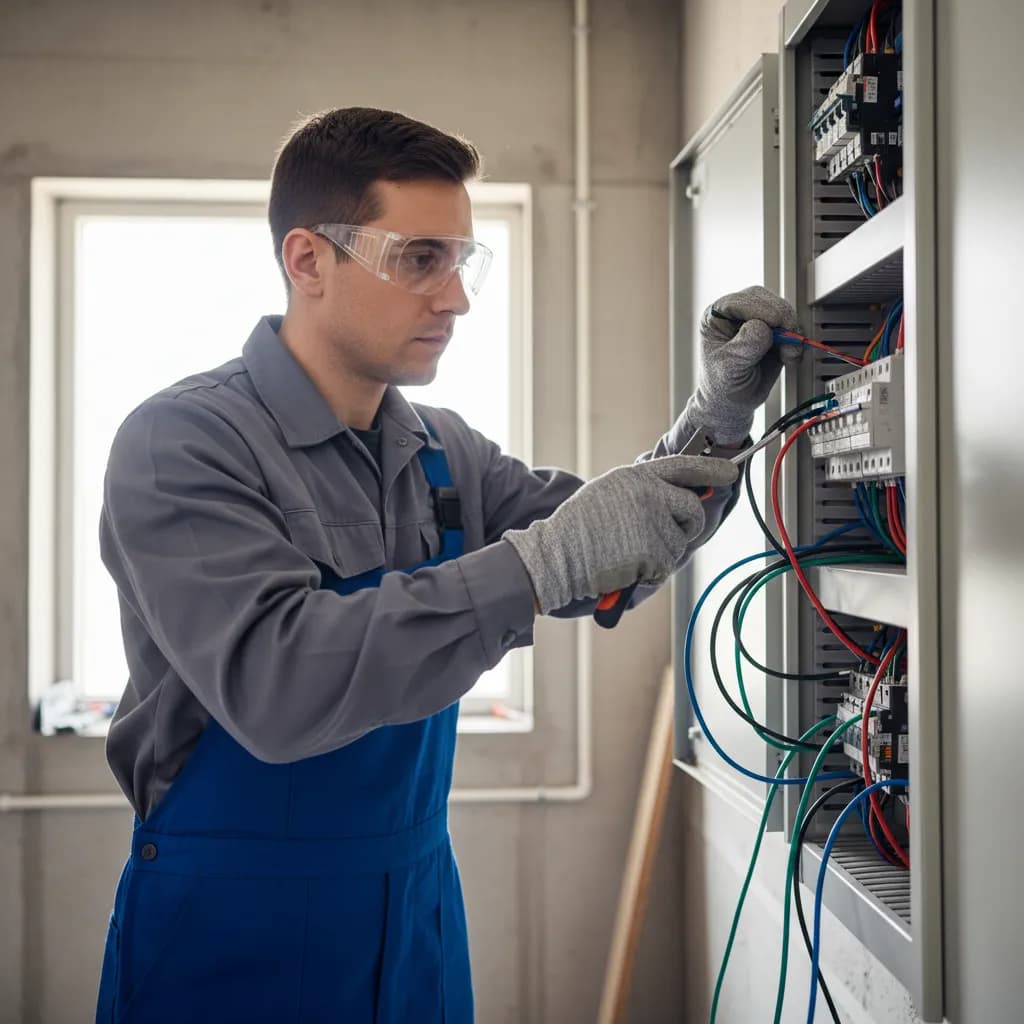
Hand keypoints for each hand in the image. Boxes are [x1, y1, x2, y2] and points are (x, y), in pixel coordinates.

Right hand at [503, 455, 737, 614]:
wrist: (557, 556)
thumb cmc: (577, 529)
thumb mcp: (607, 493)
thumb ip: (641, 490)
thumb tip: (674, 495)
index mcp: (636, 477)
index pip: (683, 467)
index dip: (710, 469)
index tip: (730, 473)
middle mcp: (649, 494)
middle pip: (693, 510)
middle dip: (687, 527)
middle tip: (663, 537)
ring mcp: (653, 522)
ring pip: (681, 542)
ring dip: (662, 554)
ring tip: (628, 552)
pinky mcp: (654, 551)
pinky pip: (667, 566)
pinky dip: (651, 573)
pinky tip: (626, 566)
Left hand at [680, 285, 800, 443]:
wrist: (733, 403)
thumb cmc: (721, 386)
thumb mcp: (728, 367)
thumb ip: (744, 346)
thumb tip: (762, 328)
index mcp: (717, 316)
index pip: (742, 301)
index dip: (762, 310)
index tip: (776, 325)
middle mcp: (737, 314)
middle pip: (766, 301)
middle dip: (782, 319)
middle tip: (788, 339)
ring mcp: (757, 321)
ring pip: (782, 311)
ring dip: (791, 332)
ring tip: (788, 355)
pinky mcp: (773, 332)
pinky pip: (791, 327)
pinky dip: (796, 340)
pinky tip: (790, 357)